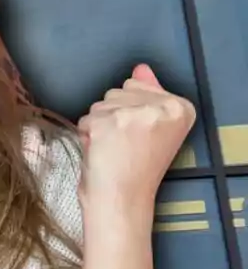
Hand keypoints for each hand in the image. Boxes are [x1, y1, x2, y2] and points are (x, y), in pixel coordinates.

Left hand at [77, 64, 195, 224]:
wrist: (123, 200)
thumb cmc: (137, 168)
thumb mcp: (153, 127)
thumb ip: (149, 93)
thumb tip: (141, 68)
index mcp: (182, 108)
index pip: (138, 84)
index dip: (131, 111)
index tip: (140, 135)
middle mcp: (163, 107)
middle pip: (118, 91)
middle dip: (114, 115)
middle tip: (125, 145)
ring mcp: (134, 113)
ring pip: (100, 103)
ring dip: (99, 125)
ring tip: (113, 148)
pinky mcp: (108, 122)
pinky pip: (86, 117)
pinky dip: (87, 134)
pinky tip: (100, 151)